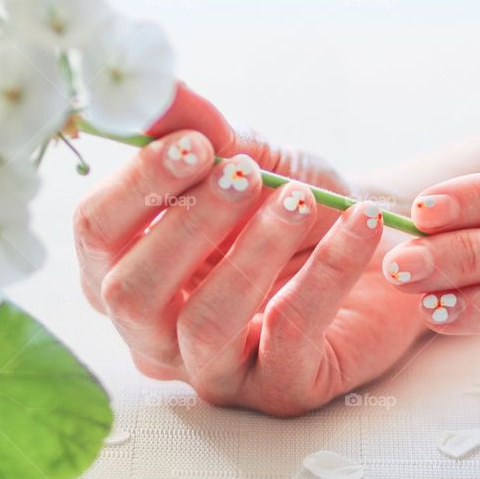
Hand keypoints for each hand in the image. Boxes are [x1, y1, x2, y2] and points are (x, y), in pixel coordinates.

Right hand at [74, 84, 422, 415]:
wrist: (384, 248)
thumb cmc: (301, 207)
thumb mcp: (256, 160)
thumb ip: (205, 131)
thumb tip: (158, 88)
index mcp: (131, 270)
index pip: (95, 235)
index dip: (137, 186)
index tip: (196, 144)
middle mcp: (156, 332)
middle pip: (131, 293)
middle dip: (188, 224)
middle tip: (246, 175)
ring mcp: (214, 370)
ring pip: (204, 324)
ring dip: (252, 252)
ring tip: (300, 201)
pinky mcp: (280, 391)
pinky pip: (291, 335)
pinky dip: (327, 271)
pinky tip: (360, 224)